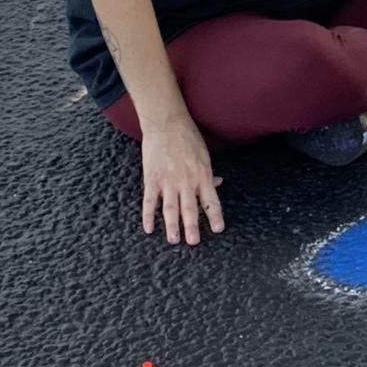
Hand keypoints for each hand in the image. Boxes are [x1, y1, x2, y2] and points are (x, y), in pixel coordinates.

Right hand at [141, 117, 224, 245]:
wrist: (166, 124)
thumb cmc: (188, 138)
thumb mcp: (204, 155)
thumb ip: (208, 173)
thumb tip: (218, 184)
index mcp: (202, 176)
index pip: (212, 201)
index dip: (215, 216)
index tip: (218, 230)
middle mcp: (186, 182)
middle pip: (190, 209)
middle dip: (192, 227)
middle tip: (193, 242)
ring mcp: (168, 181)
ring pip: (170, 209)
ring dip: (171, 226)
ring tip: (173, 240)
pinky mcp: (151, 179)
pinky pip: (149, 201)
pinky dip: (148, 216)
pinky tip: (149, 228)